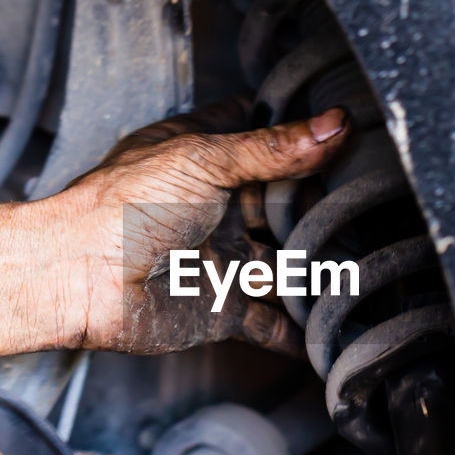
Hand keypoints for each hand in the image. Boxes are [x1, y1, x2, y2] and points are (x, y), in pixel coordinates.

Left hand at [53, 101, 348, 354]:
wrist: (80, 277)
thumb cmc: (120, 207)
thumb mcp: (202, 160)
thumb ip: (272, 148)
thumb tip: (334, 124)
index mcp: (204, 160)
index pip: (261, 137)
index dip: (298, 132)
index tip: (348, 129)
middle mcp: (216, 208)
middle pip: (282, 205)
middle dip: (320, 207)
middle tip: (374, 203)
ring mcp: (220, 259)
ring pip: (285, 266)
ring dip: (318, 269)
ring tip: (373, 264)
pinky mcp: (221, 308)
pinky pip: (268, 323)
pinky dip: (298, 331)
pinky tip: (332, 329)